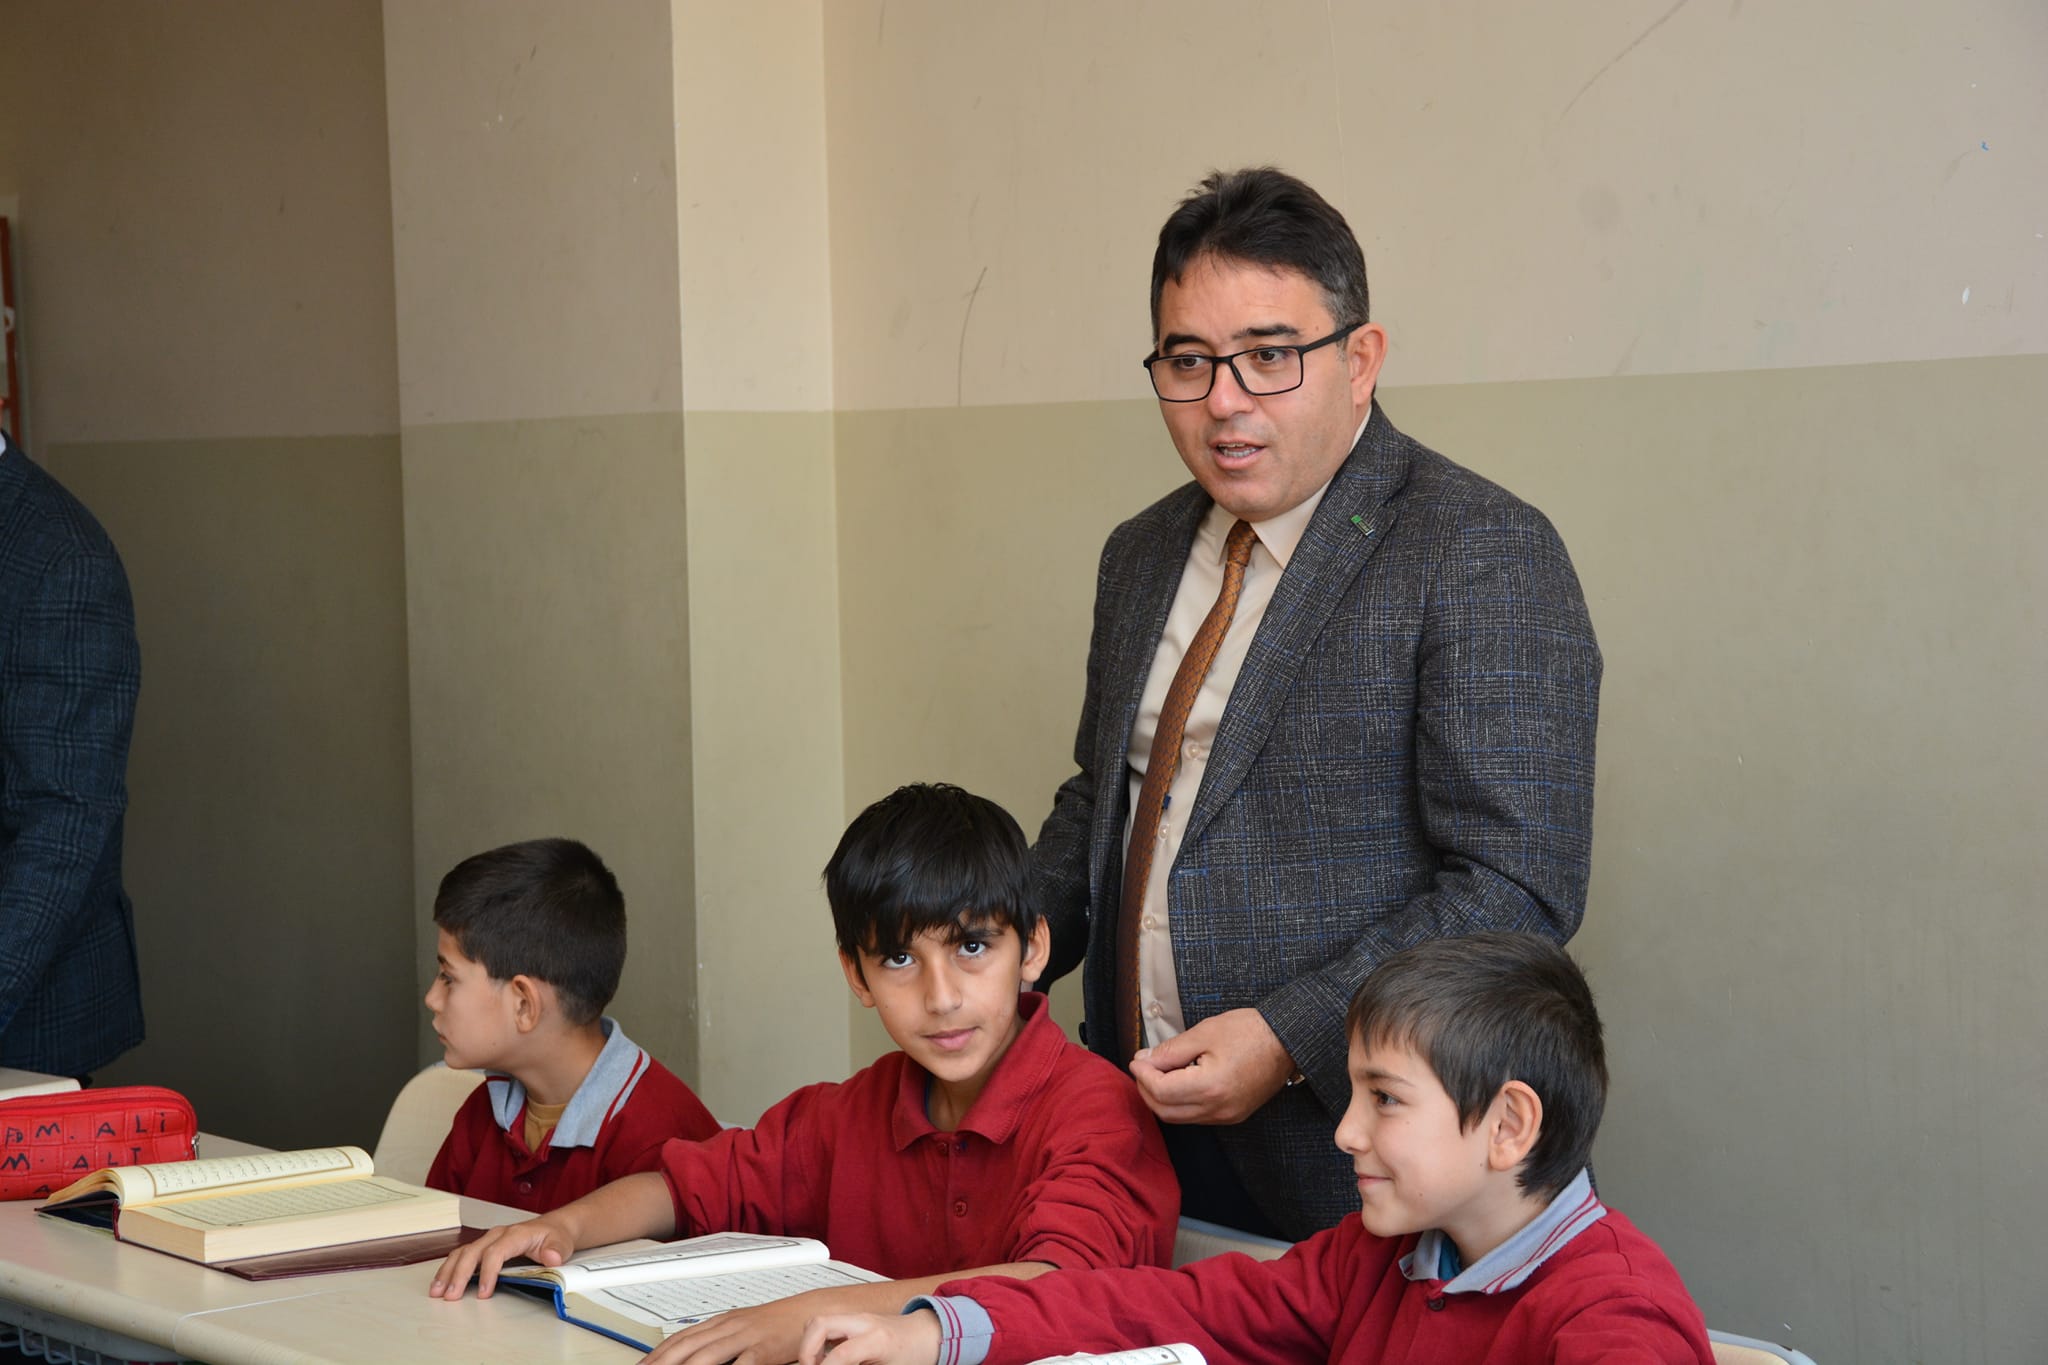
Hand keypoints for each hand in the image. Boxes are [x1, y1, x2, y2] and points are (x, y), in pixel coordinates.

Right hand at [428, 1214, 575, 1299]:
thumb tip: (552, 1258)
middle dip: (459, 1274)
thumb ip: (556, 1250)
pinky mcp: (483, 1247)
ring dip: (448, 1272)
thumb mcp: (561, 1242)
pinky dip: (449, 1269)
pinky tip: (441, 1282)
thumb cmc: (554, 1236)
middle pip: (473, 1252)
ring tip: (437, 1291)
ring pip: (462, 1253)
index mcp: (515, 1234)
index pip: (496, 1252)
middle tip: (451, 1296)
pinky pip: (462, 1255)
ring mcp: (488, 1240)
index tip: (483, 1293)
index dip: (487, 1273)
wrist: (553, 1227)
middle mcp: (498, 1235)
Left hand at [642, 1287, 829, 1364]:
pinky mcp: (765, 1349)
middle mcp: (729, 1327)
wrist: (814, 1311)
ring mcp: (746, 1336)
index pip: (679, 1339)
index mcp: (721, 1322)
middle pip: (686, 1348)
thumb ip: (718, 1339)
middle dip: (662, 1364)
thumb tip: (692, 1355)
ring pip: (706, 1356)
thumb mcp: (744, 1327)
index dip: (656, 1355)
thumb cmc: (779, 1324)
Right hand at [799, 1310, 941, 1364]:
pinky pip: (825, 1326)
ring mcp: (857, 1318)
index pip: (841, 1354)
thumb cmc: (914, 1356)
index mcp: (877, 1339)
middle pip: (819, 1323)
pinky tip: (826, 1359)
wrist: (928, 1334)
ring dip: (808, 1345)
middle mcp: (864, 1322)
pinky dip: (817, 1342)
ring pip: (817, 1322)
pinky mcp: (852, 1321)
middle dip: (805, 1351)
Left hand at [1129, 1007, 1295, 1124]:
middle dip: (1147, 1089)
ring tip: (1159, 1071)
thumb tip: (1145, 1060)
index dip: (1143, 1075)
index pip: (1161, 1091)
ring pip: (1179, 1117)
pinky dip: (1180, 1102)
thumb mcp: (1204, 1033)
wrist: (1286, 1042)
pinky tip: (1180, 1080)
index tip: (1137, 1059)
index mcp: (1210, 1087)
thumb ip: (1171, 1050)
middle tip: (1143, 1066)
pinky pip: (1196, 1116)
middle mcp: (1218, 1109)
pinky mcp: (1232, 1115)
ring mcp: (1226, 1116)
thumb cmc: (1250, 1031)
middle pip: (1165, 1111)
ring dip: (1162, 1098)